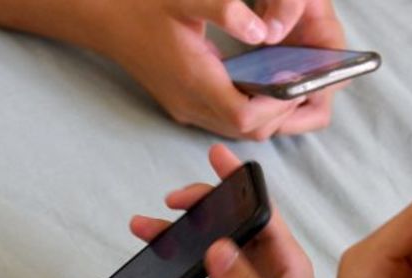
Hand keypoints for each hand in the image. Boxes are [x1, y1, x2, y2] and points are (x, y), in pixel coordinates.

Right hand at [94, 0, 346, 137]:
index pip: (247, 116)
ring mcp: (186, 109)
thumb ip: (226, 9)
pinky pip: (226, 121)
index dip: (279, 104)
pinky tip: (263, 83)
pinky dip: (251, 109)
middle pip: (249, 131)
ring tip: (292, 82)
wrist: (104, 19)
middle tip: (307, 81)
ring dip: (269, 113)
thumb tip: (262, 31)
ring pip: (239, 130)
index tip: (299, 80)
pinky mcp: (184, 106)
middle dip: (283, 112)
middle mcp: (190, 104)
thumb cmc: (143, 5)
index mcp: (194, 81)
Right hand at [130, 145, 322, 277]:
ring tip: (144, 230)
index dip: (237, 184)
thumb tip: (214, 247)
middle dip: (199, 210)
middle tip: (172, 202)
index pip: (259, 210)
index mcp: (286, 262)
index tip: (215, 158)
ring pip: (204, 260)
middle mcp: (264, 274)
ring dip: (177, 245)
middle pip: (226, 228)